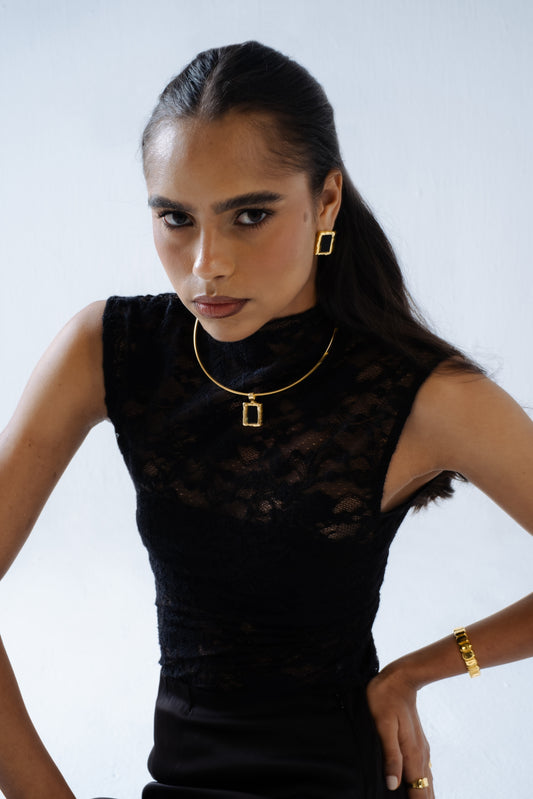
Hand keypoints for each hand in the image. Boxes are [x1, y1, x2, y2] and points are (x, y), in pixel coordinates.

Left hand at [366, 663, 433, 796]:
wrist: (400, 679)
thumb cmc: (386, 700)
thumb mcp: (383, 726)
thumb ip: (390, 756)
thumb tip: (392, 785)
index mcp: (412, 755)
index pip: (418, 791)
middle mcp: (421, 756)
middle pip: (426, 790)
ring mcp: (422, 750)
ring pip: (427, 782)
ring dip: (424, 796)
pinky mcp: (418, 745)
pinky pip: (424, 772)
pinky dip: (424, 786)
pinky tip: (418, 788)